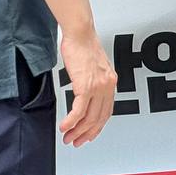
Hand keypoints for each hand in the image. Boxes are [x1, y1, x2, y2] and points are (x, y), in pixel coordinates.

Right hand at [59, 28, 116, 146]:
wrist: (80, 34)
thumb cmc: (84, 46)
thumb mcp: (95, 67)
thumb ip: (95, 82)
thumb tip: (87, 96)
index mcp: (111, 82)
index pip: (106, 112)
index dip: (97, 127)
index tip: (89, 135)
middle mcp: (108, 85)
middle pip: (98, 118)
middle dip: (86, 134)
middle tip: (76, 141)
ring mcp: (98, 86)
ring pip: (89, 118)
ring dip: (77, 131)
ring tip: (68, 137)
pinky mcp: (86, 85)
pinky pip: (79, 111)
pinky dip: (71, 122)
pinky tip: (64, 126)